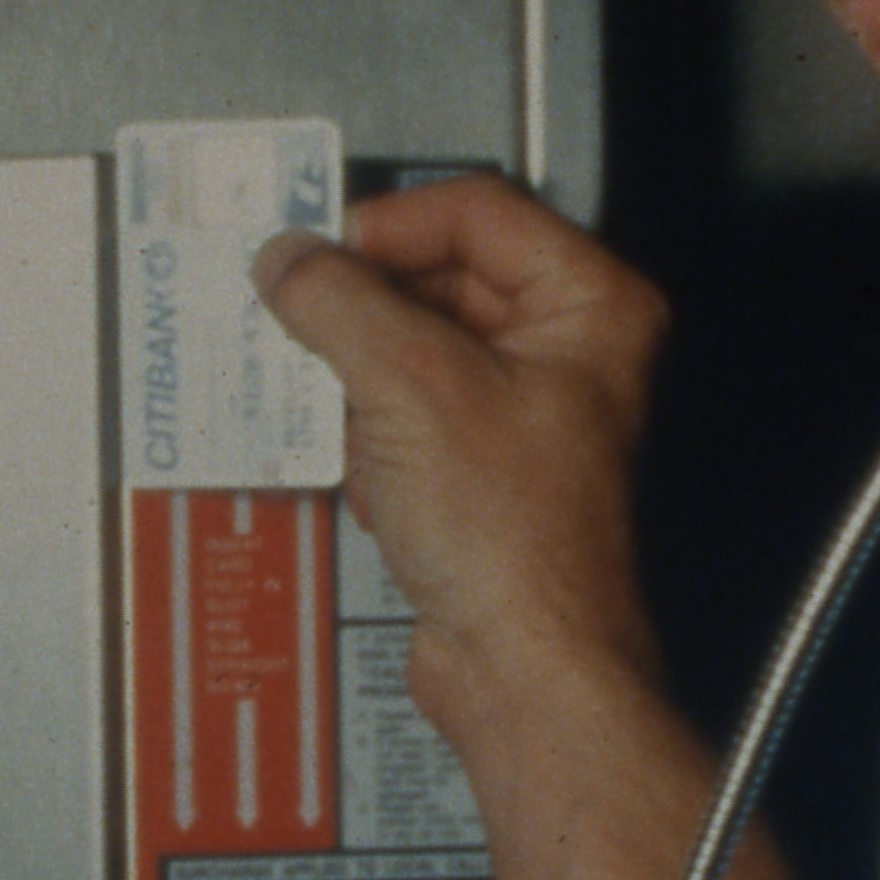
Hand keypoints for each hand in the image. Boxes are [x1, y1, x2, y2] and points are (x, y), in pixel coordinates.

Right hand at [249, 177, 675, 756]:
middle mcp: (569, 348)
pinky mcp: (482, 466)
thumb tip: (289, 262)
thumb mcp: (408, 388)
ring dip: (364, 387)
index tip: (318, 254)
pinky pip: (405, 415)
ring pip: (411, 350)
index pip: (473, 209)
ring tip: (354, 423)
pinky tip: (381, 484)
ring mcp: (525, 408)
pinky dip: (374, 442)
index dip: (386, 227)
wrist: (523, 669)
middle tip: (304, 323)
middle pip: (436, 277)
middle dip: (366, 317)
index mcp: (590, 304)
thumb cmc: (521, 547)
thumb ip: (337, 304)